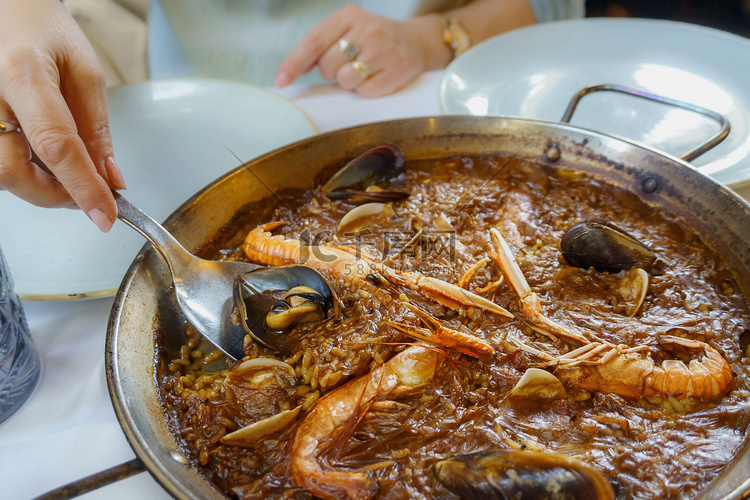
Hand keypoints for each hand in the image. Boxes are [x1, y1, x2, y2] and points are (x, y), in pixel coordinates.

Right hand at [0, 0, 124, 231]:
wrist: (6, 9)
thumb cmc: (44, 32)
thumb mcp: (86, 74)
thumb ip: (97, 130)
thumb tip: (110, 180)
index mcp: (22, 75)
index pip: (55, 145)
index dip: (82, 187)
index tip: (105, 215)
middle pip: (13, 171)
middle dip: (57, 195)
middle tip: (90, 195)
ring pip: (2, 174)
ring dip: (41, 187)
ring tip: (69, 173)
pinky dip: (26, 172)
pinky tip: (45, 160)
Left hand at [275, 4, 449, 97]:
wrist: (416, 42)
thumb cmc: (371, 39)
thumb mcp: (347, 30)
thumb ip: (320, 45)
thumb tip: (289, 72)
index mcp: (349, 15)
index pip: (314, 41)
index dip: (294, 62)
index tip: (281, 80)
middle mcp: (368, 29)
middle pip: (328, 65)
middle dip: (331, 71)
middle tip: (347, 63)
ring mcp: (384, 50)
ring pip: (345, 80)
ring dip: (349, 81)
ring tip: (363, 69)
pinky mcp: (397, 70)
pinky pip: (365, 92)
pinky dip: (365, 89)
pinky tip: (376, 76)